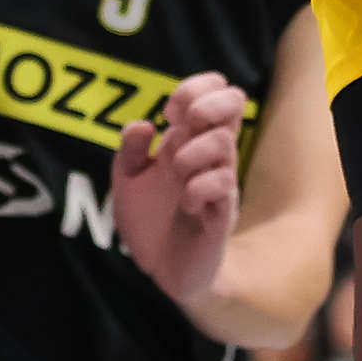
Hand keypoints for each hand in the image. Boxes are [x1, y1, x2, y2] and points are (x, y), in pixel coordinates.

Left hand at [114, 72, 246, 307]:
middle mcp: (209, 155)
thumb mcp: (126, 183)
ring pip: (225, 142)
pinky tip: (186, 204)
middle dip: (208, 103)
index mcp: (190, 140)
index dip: (194, 88)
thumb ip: (129, 151)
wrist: (163, 272)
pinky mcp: (223, 213)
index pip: (213, 91)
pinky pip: (224, 186)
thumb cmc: (151, 222)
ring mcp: (219, 182)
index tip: (168, 111)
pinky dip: (199, 188)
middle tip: (184, 125)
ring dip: (193, 152)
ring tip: (176, 174)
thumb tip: (143, 125)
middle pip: (234, 101)